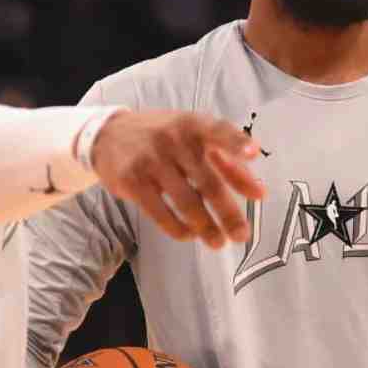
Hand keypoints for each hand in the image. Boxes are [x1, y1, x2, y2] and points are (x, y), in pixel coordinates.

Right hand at [90, 110, 266, 246]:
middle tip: (242, 235)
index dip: (237, 142)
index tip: (254, 153)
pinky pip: (160, 212)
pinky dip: (177, 228)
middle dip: (227, 212)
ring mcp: (151, 160)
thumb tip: (258, 193)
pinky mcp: (132, 181)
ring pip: (185, 202)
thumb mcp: (196, 140)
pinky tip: (189, 235)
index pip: (219, 131)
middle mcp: (174, 140)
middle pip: (207, 182)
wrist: (108, 135)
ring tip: (218, 242)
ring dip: (205, 227)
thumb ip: (229, 164)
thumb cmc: (164, 138)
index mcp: (194, 125)